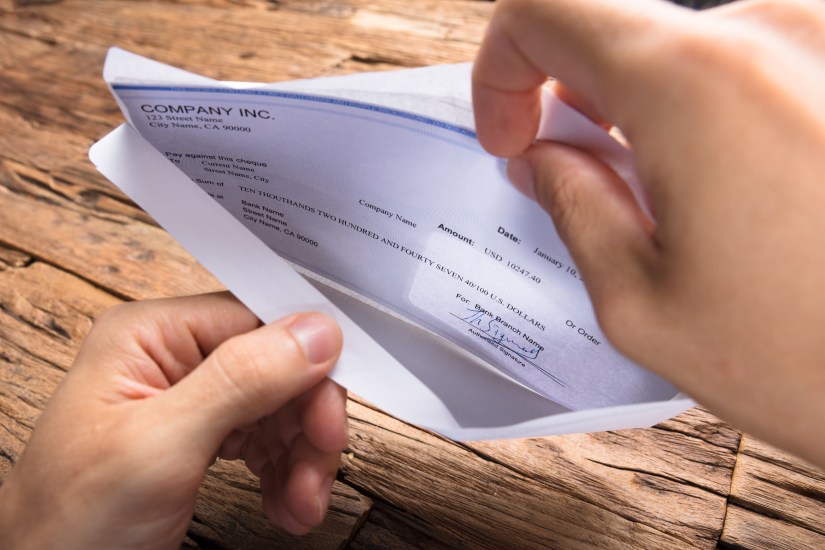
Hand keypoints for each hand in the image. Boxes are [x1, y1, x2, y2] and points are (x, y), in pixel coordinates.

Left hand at [0, 292, 346, 547]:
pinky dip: (287, 473)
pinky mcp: (201, 438)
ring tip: (302, 502)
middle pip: (278, 368)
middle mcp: (172, 360)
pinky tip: (286, 502)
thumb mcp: (160, 447)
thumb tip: (314, 331)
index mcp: (149, 336)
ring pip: (280, 408)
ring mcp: (188, 401)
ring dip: (302, 456)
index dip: (305, 363)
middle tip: (319, 468)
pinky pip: (267, 440)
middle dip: (305, 424)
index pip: (257, 320)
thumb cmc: (69, 524)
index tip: (330, 410)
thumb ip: (239, 382)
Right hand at [473, 0, 824, 466]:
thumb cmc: (816, 361)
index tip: (513, 135)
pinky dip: (715, 114)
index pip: (544, 7)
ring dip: (650, 112)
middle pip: (620, 30)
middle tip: (587, 184)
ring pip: (689, 50)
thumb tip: (543, 156)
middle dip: (577, 102)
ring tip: (678, 206)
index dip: (500, 67)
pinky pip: (755, 65)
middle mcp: (771, 31)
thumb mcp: (640, 303)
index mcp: (692, 82)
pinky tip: (742, 196)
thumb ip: (572, 204)